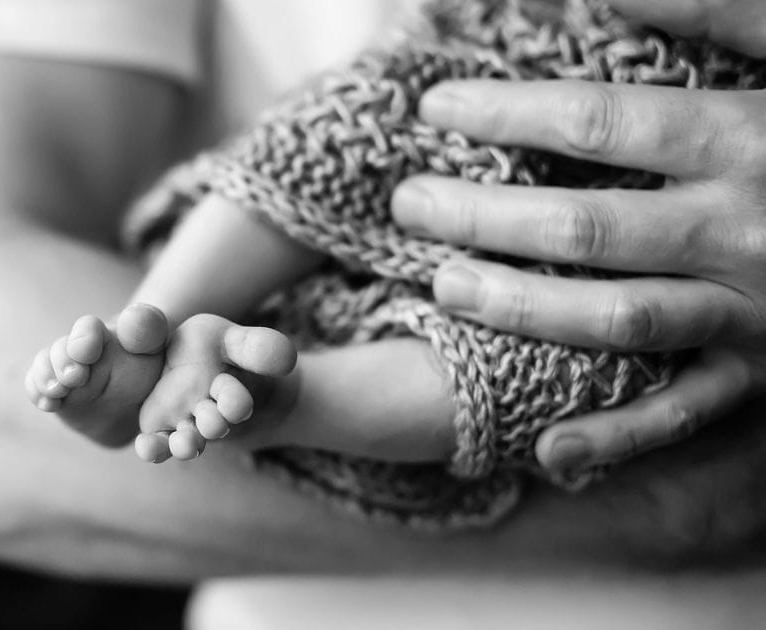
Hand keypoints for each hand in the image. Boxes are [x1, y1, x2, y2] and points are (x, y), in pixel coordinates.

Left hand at [391, 6, 765, 471]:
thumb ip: (719, 14)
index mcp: (748, 141)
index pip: (600, 122)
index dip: (508, 112)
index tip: (438, 108)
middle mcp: (745, 231)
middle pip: (588, 226)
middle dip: (485, 214)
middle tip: (411, 204)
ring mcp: (754, 312)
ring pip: (620, 319)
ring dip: (524, 310)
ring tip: (443, 287)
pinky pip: (687, 414)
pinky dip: (618, 439)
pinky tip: (547, 452)